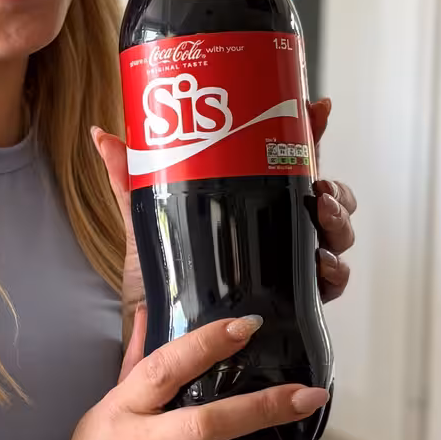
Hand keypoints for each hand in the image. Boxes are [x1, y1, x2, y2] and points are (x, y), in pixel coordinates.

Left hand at [90, 95, 355, 330]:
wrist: (163, 331)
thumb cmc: (159, 275)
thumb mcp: (145, 217)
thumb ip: (129, 176)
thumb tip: (101, 135)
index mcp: (250, 198)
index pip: (290, 156)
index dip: (310, 129)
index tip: (317, 108)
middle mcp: (277, 226)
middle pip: (327, 196)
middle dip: (335, 187)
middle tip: (319, 187)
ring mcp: (290, 260)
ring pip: (335, 234)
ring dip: (339, 222)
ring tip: (321, 216)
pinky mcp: (295, 297)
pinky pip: (329, 282)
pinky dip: (333, 271)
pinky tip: (320, 265)